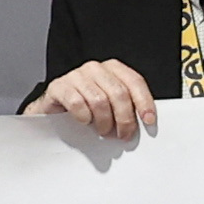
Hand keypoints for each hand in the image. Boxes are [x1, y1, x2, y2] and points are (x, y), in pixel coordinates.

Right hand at [29, 58, 161, 141]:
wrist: (55, 110)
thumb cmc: (87, 108)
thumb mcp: (112, 106)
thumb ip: (128, 108)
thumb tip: (145, 123)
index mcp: (113, 69)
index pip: (134, 81)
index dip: (144, 102)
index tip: (148, 121)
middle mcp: (96, 69)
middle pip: (119, 93)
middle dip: (124, 119)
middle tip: (123, 134)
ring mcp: (76, 75)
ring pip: (99, 100)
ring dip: (104, 121)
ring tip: (103, 130)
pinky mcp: (59, 86)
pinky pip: (77, 103)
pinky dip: (84, 117)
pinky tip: (84, 121)